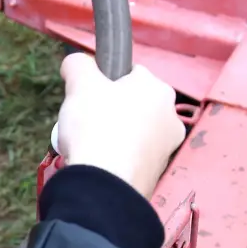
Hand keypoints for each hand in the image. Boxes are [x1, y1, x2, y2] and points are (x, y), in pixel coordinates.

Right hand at [54, 53, 185, 195]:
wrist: (104, 185)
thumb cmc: (96, 126)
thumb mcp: (80, 84)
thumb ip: (78, 65)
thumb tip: (75, 63)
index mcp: (158, 89)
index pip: (131, 74)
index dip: (106, 83)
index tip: (88, 96)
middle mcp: (171, 117)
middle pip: (133, 105)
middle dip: (110, 111)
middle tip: (86, 122)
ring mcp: (166, 149)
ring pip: (133, 133)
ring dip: (113, 136)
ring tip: (89, 146)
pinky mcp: (156, 175)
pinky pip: (132, 158)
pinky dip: (117, 159)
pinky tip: (100, 164)